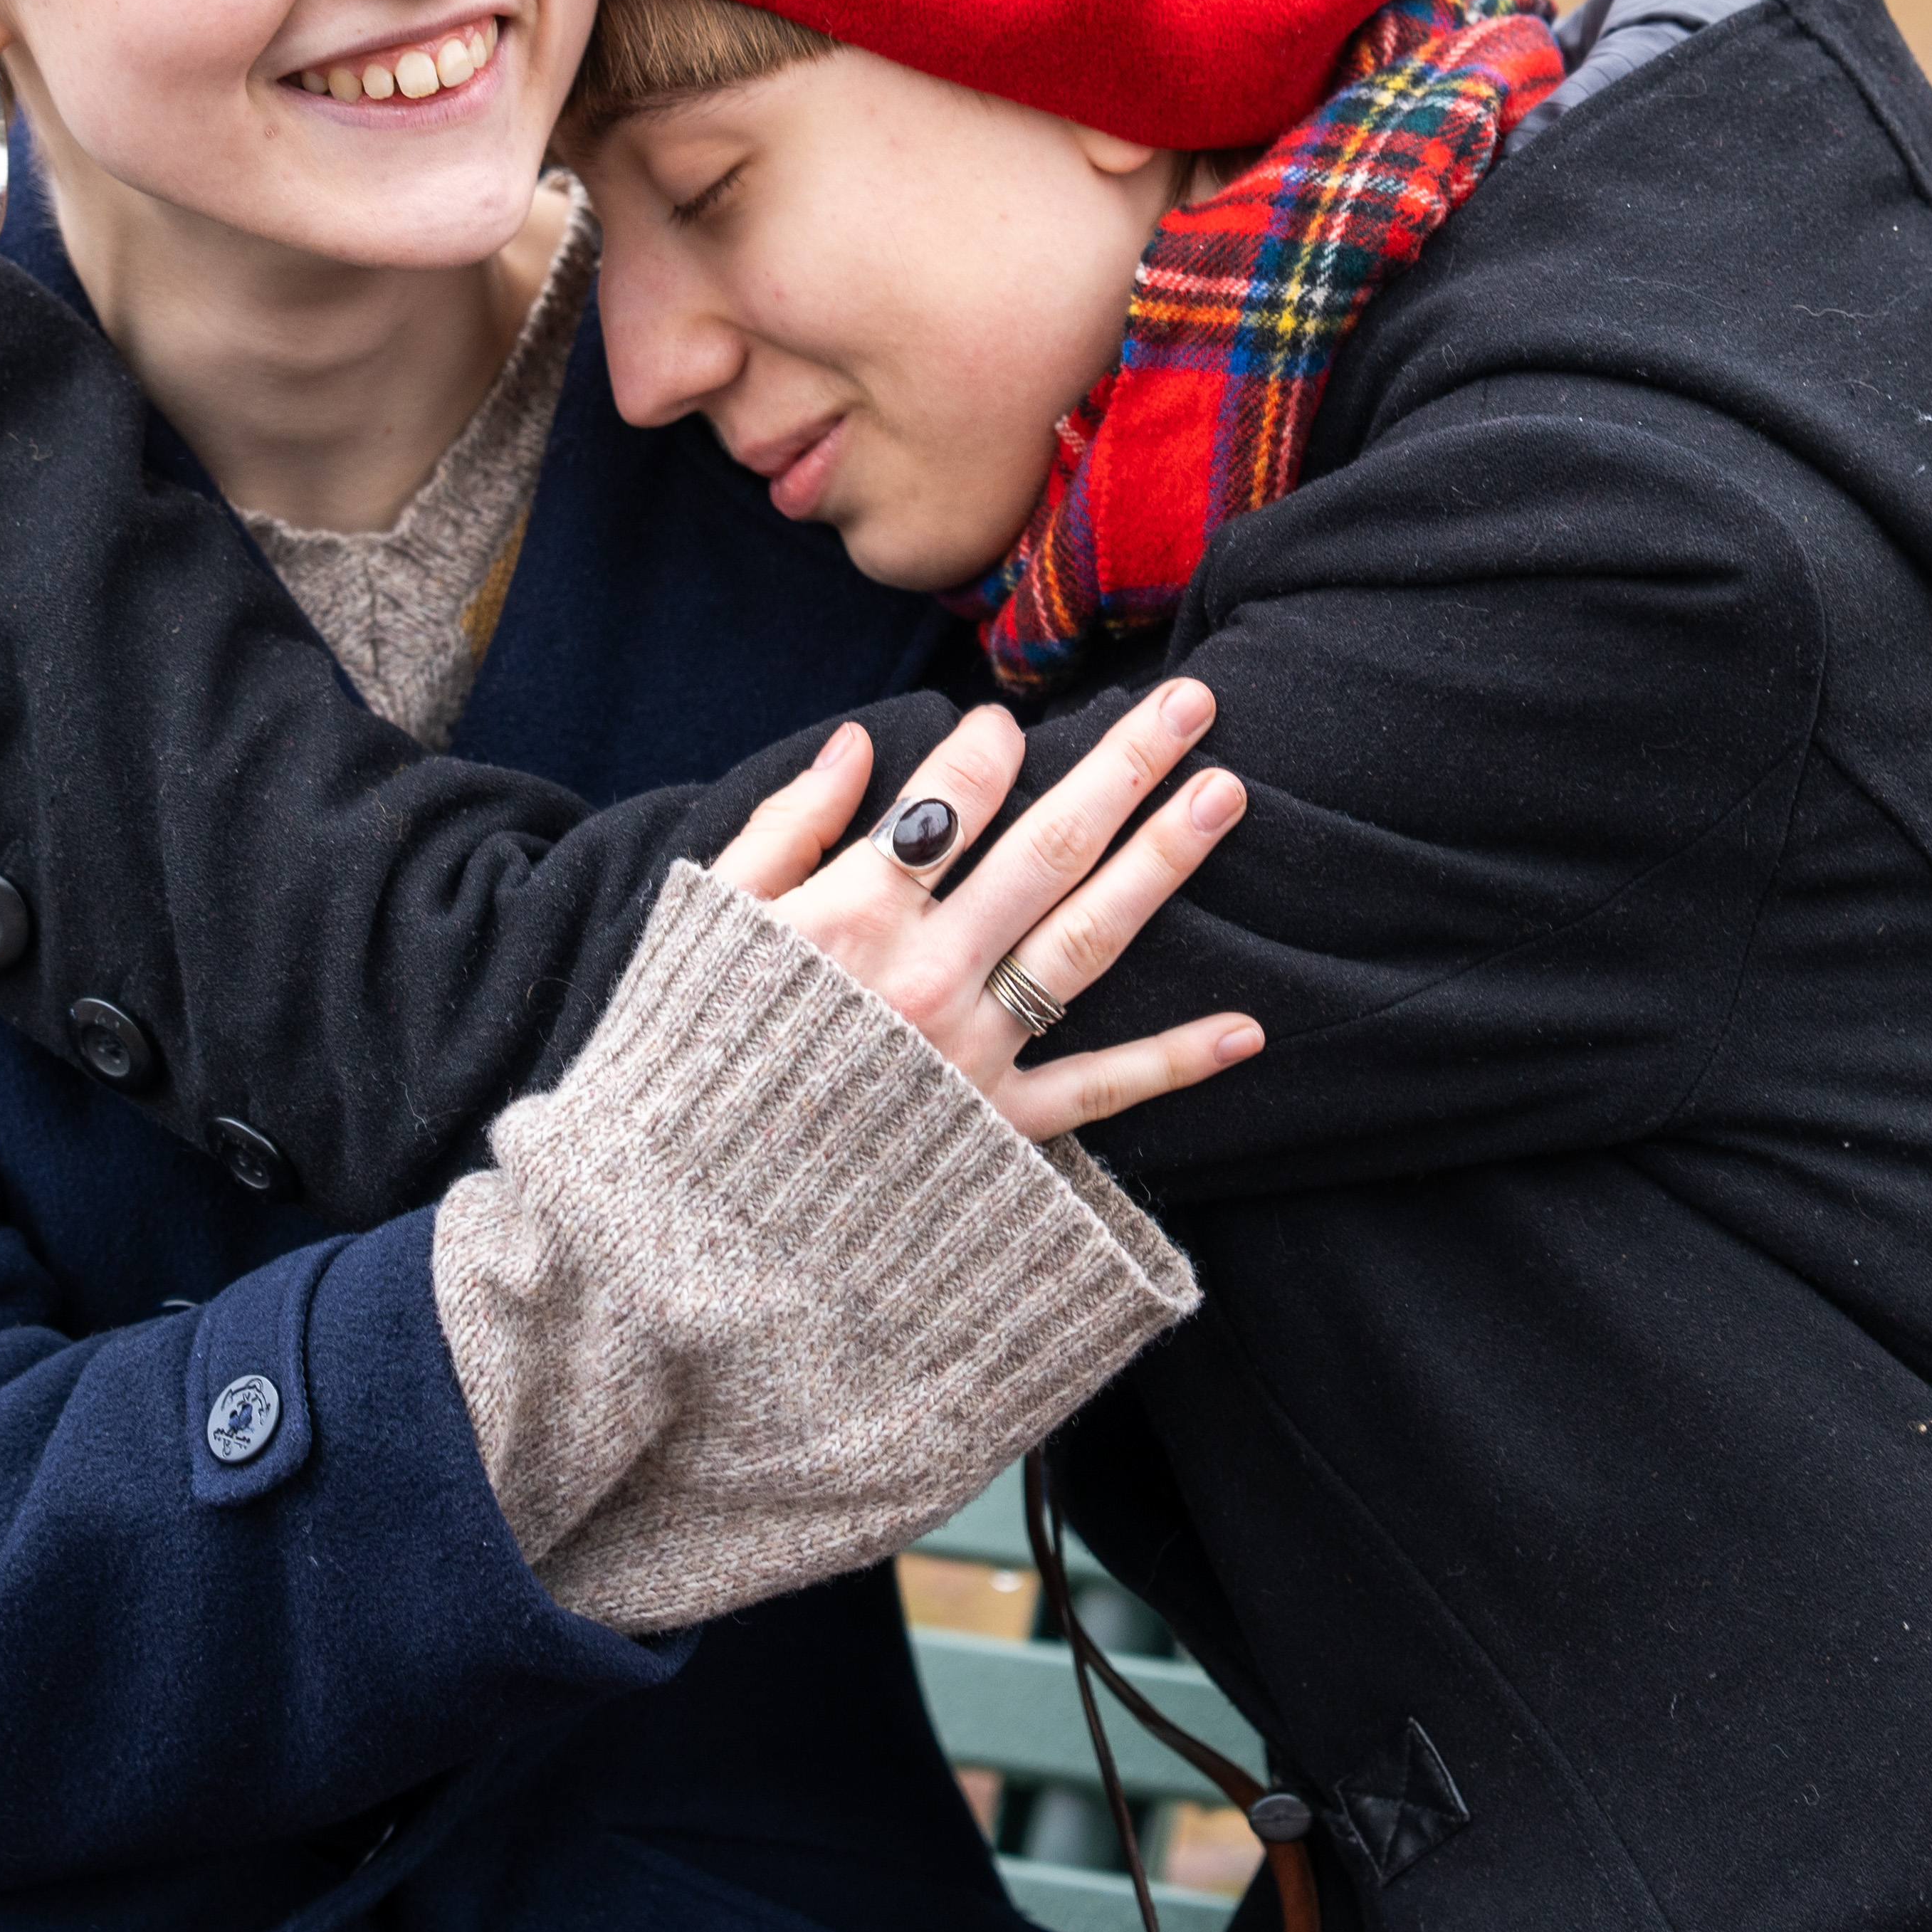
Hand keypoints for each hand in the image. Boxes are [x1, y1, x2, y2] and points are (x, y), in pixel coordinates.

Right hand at [711, 685, 1259, 1138]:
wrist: (684, 1228)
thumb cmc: (685, 1065)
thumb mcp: (710, 928)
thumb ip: (786, 829)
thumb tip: (856, 744)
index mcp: (848, 921)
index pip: (947, 804)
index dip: (986, 749)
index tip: (1007, 720)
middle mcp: (924, 980)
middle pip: (1045, 852)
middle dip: (1124, 767)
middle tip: (1192, 704)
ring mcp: (969, 1057)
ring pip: (1086, 941)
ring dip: (1163, 864)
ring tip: (1223, 795)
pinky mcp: (995, 1134)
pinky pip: (1097, 1091)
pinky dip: (1173, 1062)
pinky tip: (1246, 1027)